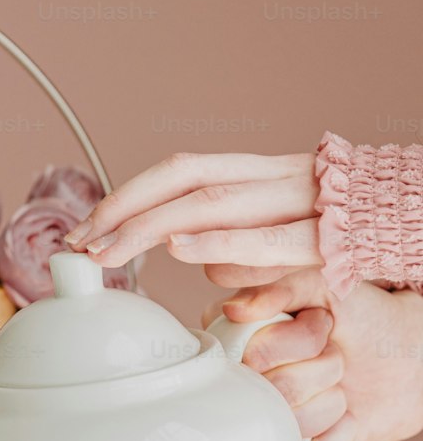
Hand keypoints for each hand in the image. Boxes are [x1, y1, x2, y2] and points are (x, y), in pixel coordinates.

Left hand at [65, 151, 319, 270]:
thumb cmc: (362, 237)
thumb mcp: (291, 237)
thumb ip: (245, 247)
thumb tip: (199, 267)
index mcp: (265, 175)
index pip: (183, 173)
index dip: (130, 196)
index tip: (88, 230)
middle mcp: (277, 178)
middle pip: (183, 181)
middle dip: (123, 212)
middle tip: (78, 246)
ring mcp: (304, 203)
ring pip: (214, 202)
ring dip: (150, 227)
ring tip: (107, 250)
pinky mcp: (332, 238)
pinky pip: (269, 236)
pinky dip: (221, 239)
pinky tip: (179, 247)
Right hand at [204, 265, 422, 440]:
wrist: (408, 358)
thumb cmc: (365, 318)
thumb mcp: (327, 286)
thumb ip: (281, 287)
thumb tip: (236, 311)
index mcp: (238, 340)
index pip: (255, 355)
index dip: (301, 340)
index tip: (324, 323)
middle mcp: (244, 384)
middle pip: (277, 390)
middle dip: (323, 367)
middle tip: (335, 354)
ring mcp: (266, 422)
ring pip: (293, 423)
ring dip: (333, 400)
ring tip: (339, 382)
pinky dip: (339, 434)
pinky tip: (344, 417)